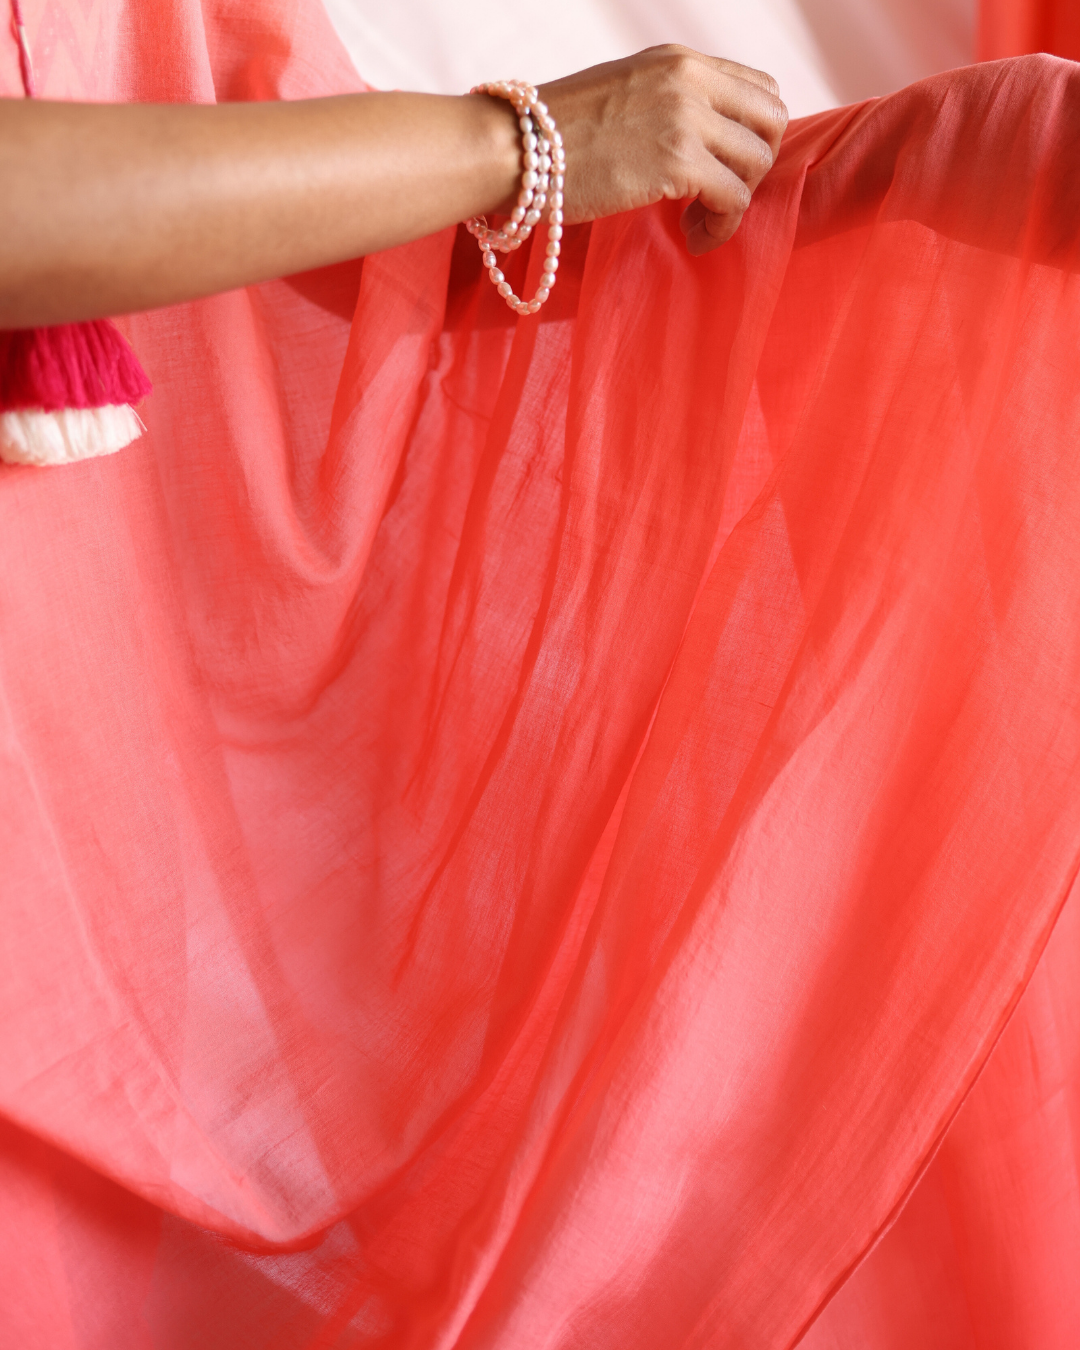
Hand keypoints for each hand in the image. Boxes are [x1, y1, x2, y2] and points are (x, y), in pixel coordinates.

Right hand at [538, 46, 787, 254]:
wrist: (514, 148)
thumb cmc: (554, 134)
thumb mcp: (622, 92)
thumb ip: (666, 103)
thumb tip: (694, 138)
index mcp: (679, 61)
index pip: (758, 87)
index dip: (751, 134)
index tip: (724, 166)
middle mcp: (690, 80)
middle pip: (772, 120)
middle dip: (756, 165)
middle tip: (720, 196)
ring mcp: (686, 119)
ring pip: (757, 162)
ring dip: (736, 201)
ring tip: (698, 223)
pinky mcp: (677, 164)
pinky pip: (733, 199)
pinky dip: (721, 226)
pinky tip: (694, 237)